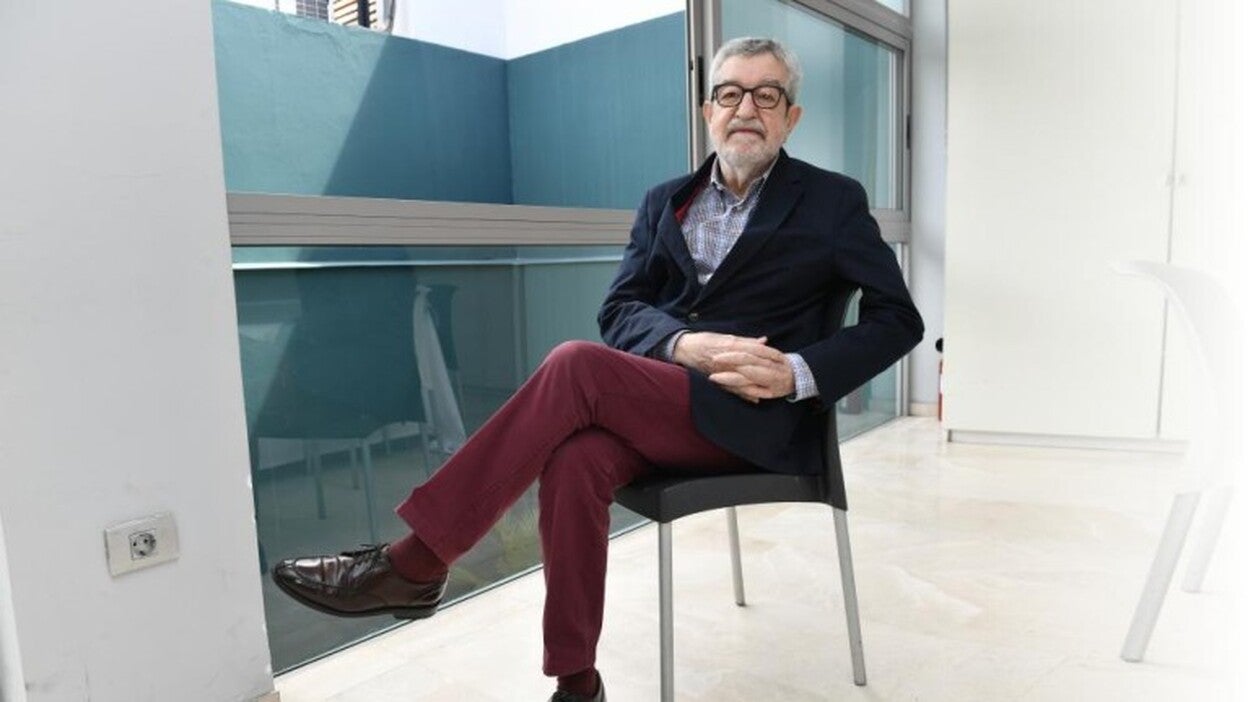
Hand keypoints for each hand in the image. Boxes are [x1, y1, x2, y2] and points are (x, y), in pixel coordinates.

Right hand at [673, 332, 793, 402]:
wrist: (684, 349)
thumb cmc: (705, 341)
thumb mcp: (726, 337)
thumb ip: (746, 341)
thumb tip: (764, 341)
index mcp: (731, 347)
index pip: (753, 351)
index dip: (768, 355)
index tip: (780, 359)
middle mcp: (728, 360)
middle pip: (750, 367)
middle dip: (764, 373)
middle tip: (780, 377)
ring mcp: (722, 372)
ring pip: (743, 381)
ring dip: (757, 386)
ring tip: (771, 391)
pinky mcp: (717, 380)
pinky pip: (732, 389)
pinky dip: (744, 394)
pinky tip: (755, 399)